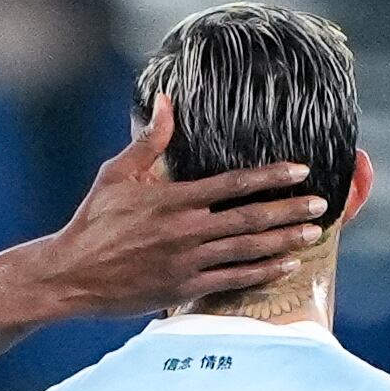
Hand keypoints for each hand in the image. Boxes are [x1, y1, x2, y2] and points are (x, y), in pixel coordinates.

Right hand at [35, 94, 328, 317]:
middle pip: (248, 218)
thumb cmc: (92, 222)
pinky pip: (231, 280)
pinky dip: (261, 273)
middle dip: (288, 210)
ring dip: (283, 241)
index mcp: (172, 199)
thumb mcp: (116, 175)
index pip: (232, 184)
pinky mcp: (182, 289)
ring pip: (246, 250)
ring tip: (312, 232)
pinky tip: (286, 266)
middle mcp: (185, 231)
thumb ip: (149, 141)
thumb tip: (166, 101)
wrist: (70, 275)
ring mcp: (186, 263)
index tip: (299, 170)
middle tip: (319, 203)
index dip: (269, 176)